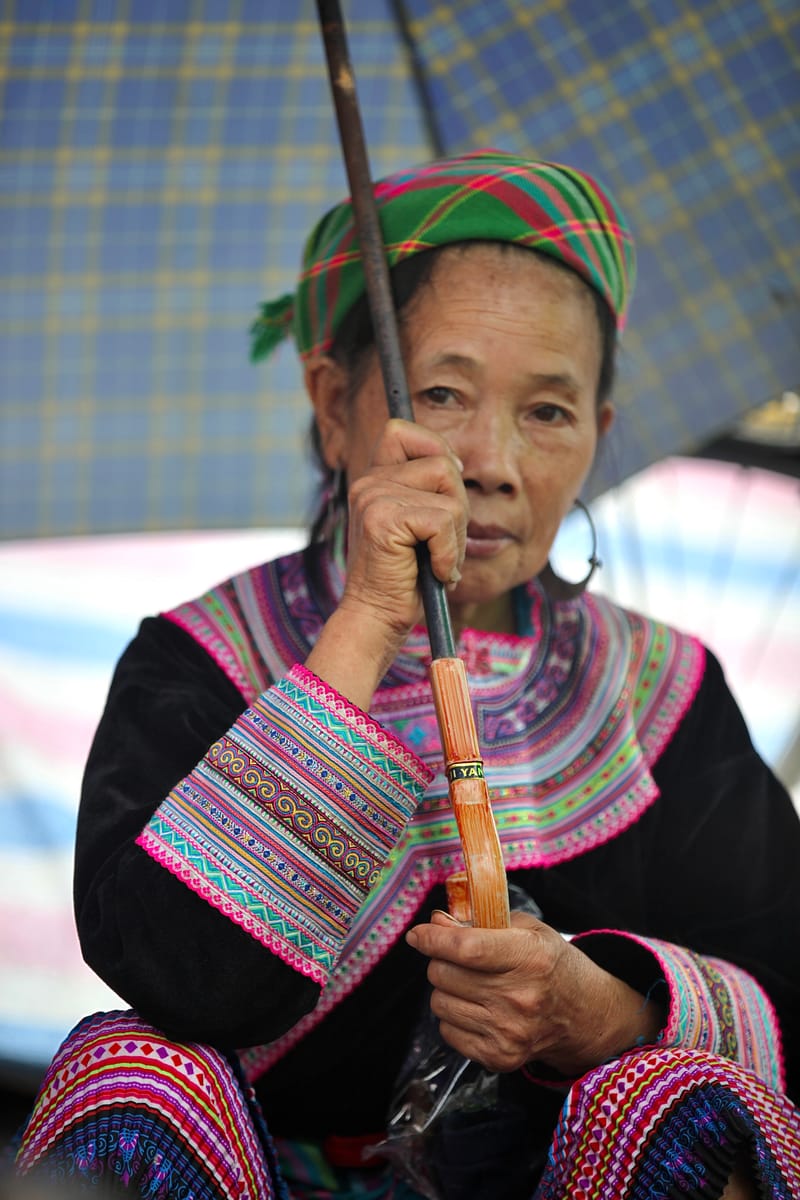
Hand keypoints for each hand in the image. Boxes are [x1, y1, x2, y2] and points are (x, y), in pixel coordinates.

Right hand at [307, 420, 465, 708]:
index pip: (402, 430)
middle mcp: (368, 482)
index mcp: (374, 479)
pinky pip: (443, 521)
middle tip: (441, 545)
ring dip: (455, 535)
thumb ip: (428, 490)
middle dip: (457, 508)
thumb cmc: (404, 579)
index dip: (434, 450)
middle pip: (442, 464)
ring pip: (449, 493)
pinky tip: (433, 572)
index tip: (443, 493)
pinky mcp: (383, 519)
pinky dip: (448, 553)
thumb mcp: (418, 525)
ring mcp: (373, 498)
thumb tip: (458, 463)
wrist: (376, 619)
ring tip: (436, 560)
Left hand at [406, 910, 662, 1076]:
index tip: (417, 935)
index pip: (467, 949)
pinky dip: (454, 1016)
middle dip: (440, 960)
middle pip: (445, 974)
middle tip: (457, 958)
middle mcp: (519, 998)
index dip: (434, 939)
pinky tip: (477, 1008)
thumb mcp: (527, 930)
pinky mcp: (499, 1057)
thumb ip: (481, 921)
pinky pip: (447, 1031)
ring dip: (446, 989)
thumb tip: (436, 922)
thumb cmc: (550, 964)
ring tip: (472, 984)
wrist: (582, 1015)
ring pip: (440, 1003)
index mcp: (529, 958)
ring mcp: (508, 1032)